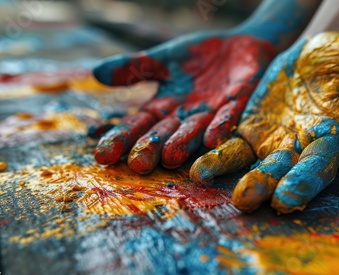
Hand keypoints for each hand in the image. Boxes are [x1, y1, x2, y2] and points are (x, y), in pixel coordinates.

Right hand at [92, 31, 275, 172]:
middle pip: (164, 134)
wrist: (242, 45)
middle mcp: (186, 116)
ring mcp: (213, 112)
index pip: (138, 124)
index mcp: (165, 107)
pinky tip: (213, 139)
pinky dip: (221, 127)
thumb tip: (97, 73)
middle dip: (151, 148)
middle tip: (137, 165)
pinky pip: (229, 116)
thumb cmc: (200, 57)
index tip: (102, 155)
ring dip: (183, 143)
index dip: (121, 139)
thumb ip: (135, 67)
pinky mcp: (239, 102)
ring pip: (194, 130)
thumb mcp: (164, 59)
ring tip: (170, 158)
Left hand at [190, 32, 338, 212]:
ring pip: (252, 165)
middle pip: (283, 172)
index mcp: (331, 138)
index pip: (321, 164)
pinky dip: (215, 157)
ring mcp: (272, 145)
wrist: (309, 58)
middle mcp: (300, 150)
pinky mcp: (249, 135)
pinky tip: (196, 166)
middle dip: (266, 186)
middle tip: (249, 201)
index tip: (290, 198)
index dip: (306, 180)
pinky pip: (231, 149)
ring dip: (233, 175)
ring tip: (207, 179)